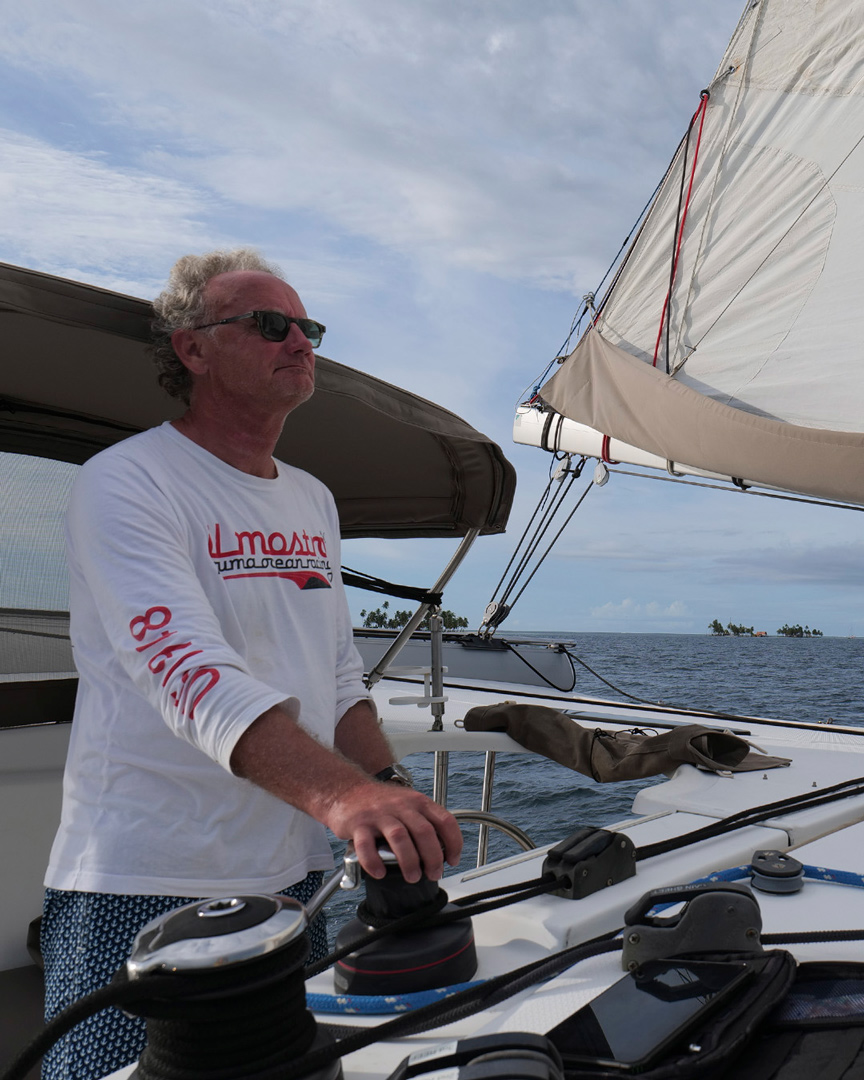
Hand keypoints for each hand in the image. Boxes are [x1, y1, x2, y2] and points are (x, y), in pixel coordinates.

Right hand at [324, 781, 461, 882]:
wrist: (346, 790)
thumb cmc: (379, 802)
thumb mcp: (407, 804)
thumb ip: (423, 821)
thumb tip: (442, 851)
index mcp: (417, 802)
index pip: (445, 820)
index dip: (454, 842)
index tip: (453, 860)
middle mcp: (400, 806)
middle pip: (424, 832)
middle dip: (433, 858)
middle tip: (433, 873)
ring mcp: (379, 814)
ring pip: (399, 837)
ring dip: (409, 861)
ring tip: (412, 876)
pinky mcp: (358, 824)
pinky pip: (367, 845)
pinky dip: (374, 862)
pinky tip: (380, 872)